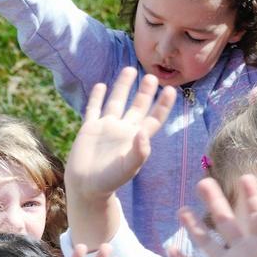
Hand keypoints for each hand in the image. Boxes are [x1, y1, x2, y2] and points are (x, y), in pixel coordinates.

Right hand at [65, 68, 175, 202]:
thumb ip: (139, 152)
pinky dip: (97, 97)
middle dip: (145, 92)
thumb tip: (144, 132)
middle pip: (137, 106)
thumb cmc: (109, 181)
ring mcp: (106, 128)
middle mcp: (123, 130)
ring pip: (116, 102)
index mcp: (136, 139)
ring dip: (123, 86)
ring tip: (130, 69)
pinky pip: (94, 109)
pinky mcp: (89, 129)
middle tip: (152, 76)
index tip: (170, 90)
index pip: (154, 118)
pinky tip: (101, 85)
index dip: (163, 105)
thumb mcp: (128, 168)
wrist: (85, 187)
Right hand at [168, 176, 256, 256]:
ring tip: (182, 210)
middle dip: (214, 202)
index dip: (250, 197)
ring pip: (207, 242)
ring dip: (194, 227)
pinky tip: (171, 250)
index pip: (255, 215)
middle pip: (225, 222)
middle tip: (204, 182)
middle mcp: (242, 250)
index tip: (245, 177)